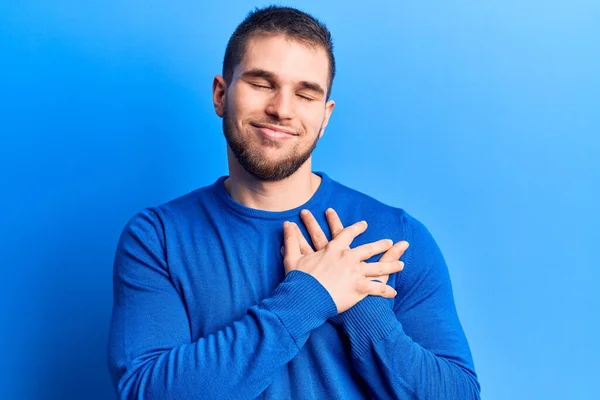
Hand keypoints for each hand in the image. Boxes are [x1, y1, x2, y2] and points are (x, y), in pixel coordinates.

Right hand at [282, 217, 399, 313]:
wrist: (304, 298)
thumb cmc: (298, 278)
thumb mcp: (292, 257)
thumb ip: (291, 239)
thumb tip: (286, 224)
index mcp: (334, 249)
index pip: (348, 234)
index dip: (357, 228)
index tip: (364, 225)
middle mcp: (348, 258)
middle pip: (369, 249)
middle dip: (381, 245)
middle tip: (389, 242)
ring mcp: (355, 273)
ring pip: (378, 267)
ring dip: (391, 266)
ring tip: (401, 264)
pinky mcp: (359, 288)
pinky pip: (376, 289)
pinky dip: (386, 291)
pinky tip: (394, 292)